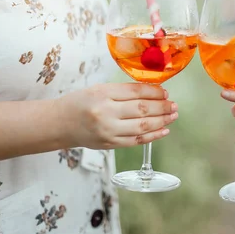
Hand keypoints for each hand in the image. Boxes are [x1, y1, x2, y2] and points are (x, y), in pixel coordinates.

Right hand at [56, 83, 177, 148]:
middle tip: (174, 104)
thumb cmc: (82, 103)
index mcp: (103, 94)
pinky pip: (136, 141)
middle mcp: (106, 112)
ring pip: (142, 126)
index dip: (155, 92)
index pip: (136, 92)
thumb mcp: (100, 89)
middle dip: (162, 107)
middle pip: (142, 109)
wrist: (60, 124)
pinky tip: (164, 130)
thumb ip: (124, 91)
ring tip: (173, 115)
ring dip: (162, 121)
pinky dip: (153, 136)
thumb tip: (154, 93)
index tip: (165, 92)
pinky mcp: (110, 144)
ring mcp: (108, 131)